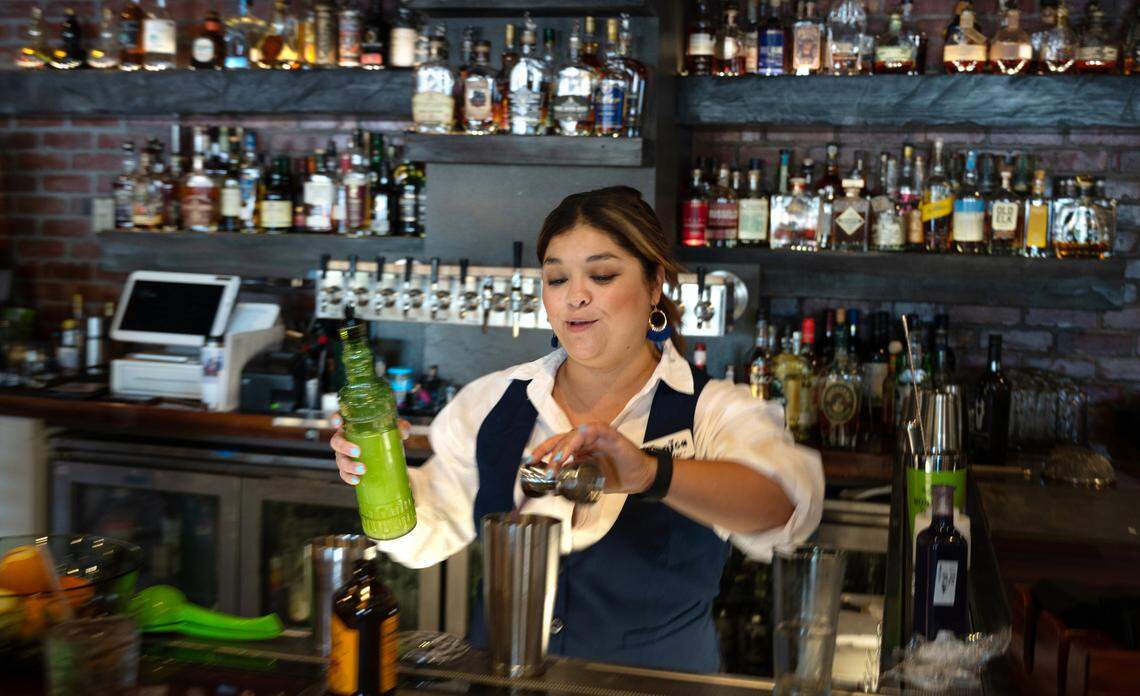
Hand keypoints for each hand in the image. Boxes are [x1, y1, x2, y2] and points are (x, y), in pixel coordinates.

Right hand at [329, 411, 410, 485]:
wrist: (387, 454)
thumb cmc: (384, 434)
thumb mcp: (394, 428)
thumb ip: (400, 426)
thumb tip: (403, 431)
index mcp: (351, 425)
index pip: (338, 418)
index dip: (335, 419)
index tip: (338, 423)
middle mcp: (344, 439)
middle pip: (336, 442)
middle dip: (345, 447)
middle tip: (358, 452)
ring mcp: (344, 455)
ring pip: (340, 460)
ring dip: (350, 466)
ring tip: (363, 470)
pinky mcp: (348, 469)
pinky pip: (344, 474)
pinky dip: (349, 478)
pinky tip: (357, 481)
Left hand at [527, 423, 656, 494]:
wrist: (638, 479)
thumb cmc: (615, 478)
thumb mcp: (589, 482)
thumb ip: (573, 482)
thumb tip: (554, 490)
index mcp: (579, 448)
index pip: (556, 445)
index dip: (542, 451)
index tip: (529, 462)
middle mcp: (585, 439)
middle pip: (561, 439)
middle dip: (550, 452)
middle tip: (544, 468)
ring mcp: (597, 435)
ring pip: (574, 434)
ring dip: (564, 447)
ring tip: (557, 461)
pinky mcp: (610, 434)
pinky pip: (593, 429)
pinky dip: (582, 436)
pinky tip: (575, 448)